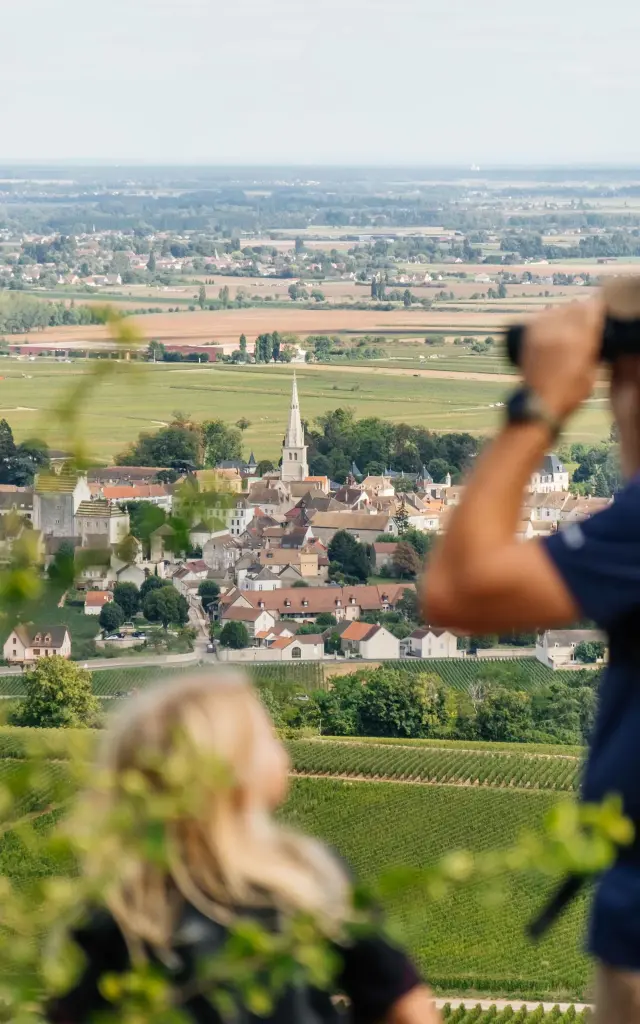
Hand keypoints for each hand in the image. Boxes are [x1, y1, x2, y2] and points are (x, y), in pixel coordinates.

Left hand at [521, 298, 604, 419]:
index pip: (590, 311)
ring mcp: (540, 333)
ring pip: (555, 311)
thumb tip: (592, 340)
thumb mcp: (590, 374)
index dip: (595, 312)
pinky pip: (538, 319)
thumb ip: (592, 352)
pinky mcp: (526, 338)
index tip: (595, 318)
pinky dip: (545, 321)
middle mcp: (558, 331)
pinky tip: (548, 329)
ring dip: (562, 315)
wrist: (538, 405)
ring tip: (564, 327)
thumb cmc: (567, 395)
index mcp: (579, 340)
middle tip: (581, 322)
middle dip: (579, 313)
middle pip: (573, 308)